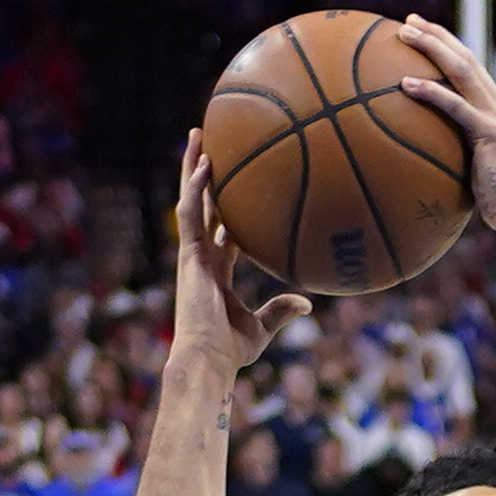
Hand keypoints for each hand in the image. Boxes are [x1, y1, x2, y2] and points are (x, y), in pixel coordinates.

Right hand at [168, 132, 311, 374]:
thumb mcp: (262, 327)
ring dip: (192, 167)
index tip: (235, 186)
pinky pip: (190, 213)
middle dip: (203, 176)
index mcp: (216, 270)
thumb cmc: (231, 351)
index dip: (225, 208)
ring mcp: (192, 253)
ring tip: (198, 135)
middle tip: (209, 144)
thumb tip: (307, 303)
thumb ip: (281, 309)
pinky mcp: (188, 254)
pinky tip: (205, 163)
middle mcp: (201, 255)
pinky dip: (195, 187)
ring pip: (190, 200)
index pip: (221, 230)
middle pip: (201, 206)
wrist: (208, 360)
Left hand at [394, 14, 495, 227]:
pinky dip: (430, 92)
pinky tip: (405, 84)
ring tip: (403, 34)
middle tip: (408, 22)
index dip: (447, 47)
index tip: (422, 34)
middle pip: (464, 58)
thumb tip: (428, 157)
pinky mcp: (489, 134)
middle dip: (436, 35)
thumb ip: (458, 153)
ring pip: (461, 70)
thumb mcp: (476, 170)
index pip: (469, 68)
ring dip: (431, 48)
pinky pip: (455, 107)